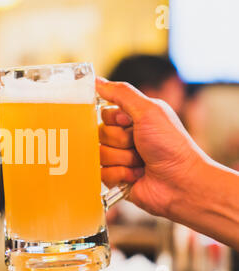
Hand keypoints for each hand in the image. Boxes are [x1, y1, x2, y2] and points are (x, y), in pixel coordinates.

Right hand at [96, 77, 207, 217]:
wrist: (182, 182)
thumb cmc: (171, 144)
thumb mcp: (148, 110)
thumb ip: (121, 93)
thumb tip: (96, 81)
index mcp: (132, 119)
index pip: (104, 114)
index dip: (114, 120)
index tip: (130, 123)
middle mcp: (124, 137)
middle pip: (99, 134)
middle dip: (120, 141)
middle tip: (139, 145)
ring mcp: (119, 158)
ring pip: (99, 154)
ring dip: (122, 159)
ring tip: (141, 162)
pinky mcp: (116, 178)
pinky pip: (102, 174)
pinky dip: (120, 174)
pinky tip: (136, 175)